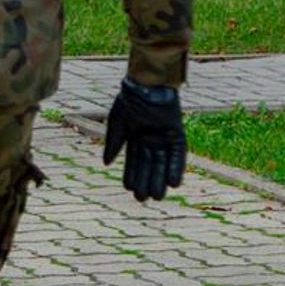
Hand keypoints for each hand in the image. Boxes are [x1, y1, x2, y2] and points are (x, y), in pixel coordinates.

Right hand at [102, 76, 185, 200]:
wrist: (144, 86)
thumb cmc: (128, 101)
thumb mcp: (117, 124)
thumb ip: (113, 144)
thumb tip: (106, 164)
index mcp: (136, 138)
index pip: (133, 161)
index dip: (131, 175)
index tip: (128, 189)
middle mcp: (151, 141)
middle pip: (149, 166)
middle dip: (146, 182)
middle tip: (143, 199)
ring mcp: (164, 139)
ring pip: (163, 164)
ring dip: (161, 180)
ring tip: (158, 196)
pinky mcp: (177, 135)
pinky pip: (178, 155)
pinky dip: (176, 168)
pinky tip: (174, 183)